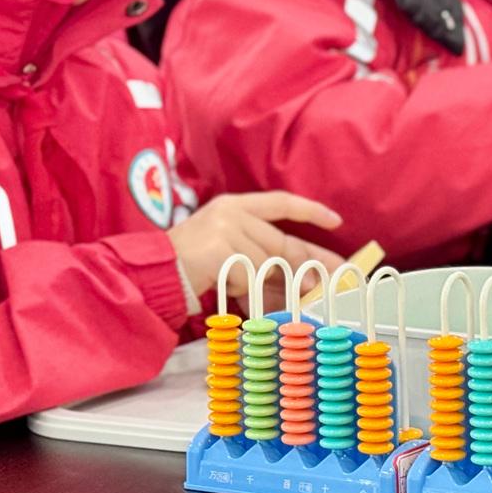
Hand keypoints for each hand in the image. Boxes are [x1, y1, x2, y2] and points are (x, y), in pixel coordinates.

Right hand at [169, 192, 344, 301]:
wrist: (155, 273)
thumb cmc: (193, 265)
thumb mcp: (232, 253)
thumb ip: (266, 259)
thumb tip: (308, 281)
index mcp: (235, 206)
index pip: (281, 202)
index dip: (310, 211)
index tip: (336, 220)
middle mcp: (231, 212)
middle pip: (280, 243)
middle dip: (304, 267)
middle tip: (324, 285)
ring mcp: (225, 229)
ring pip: (266, 264)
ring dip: (260, 284)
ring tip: (239, 287)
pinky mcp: (220, 250)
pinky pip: (249, 276)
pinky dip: (244, 290)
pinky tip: (228, 288)